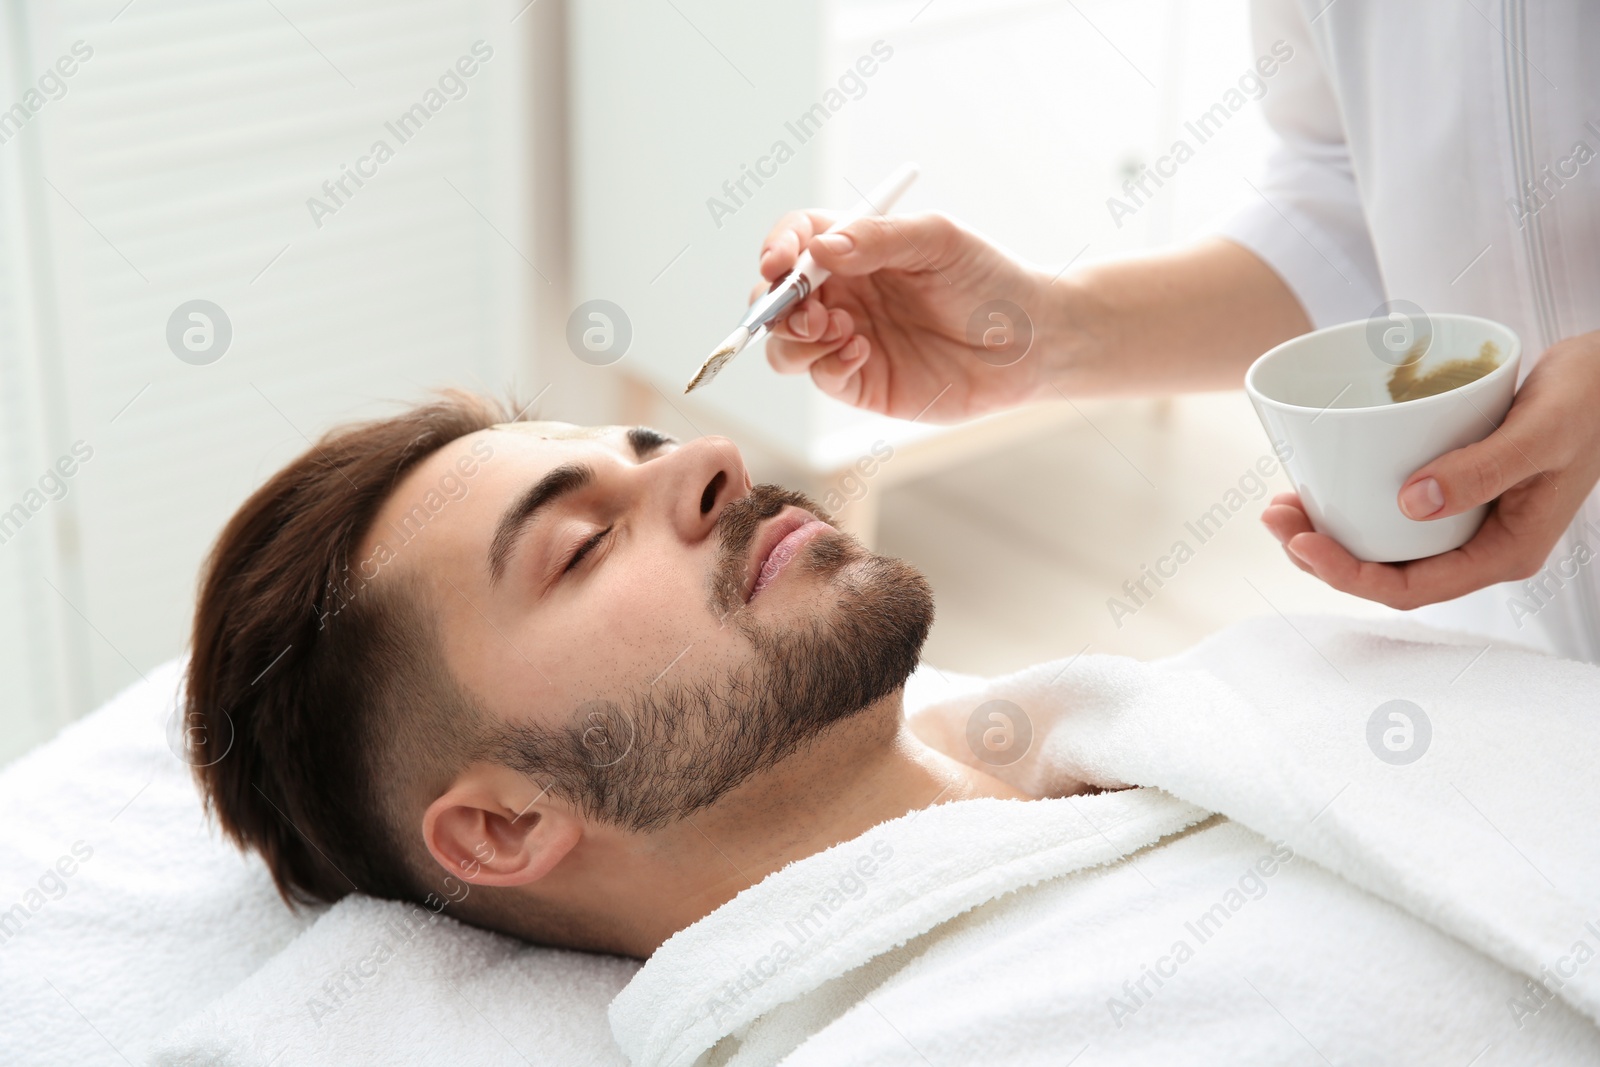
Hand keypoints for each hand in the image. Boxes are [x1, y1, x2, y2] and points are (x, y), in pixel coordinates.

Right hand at [755, 210, 1053, 422]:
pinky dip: (828, 365)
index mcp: (855, 250)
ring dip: (794, 337)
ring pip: (786, 343)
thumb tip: (820, 249)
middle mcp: (843, 294)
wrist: (1031, 341)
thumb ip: (879, 239)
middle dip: (775, 303)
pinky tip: (862, 352)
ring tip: (838, 330)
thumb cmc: (989, 280)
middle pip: (776, 297)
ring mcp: (848, 340)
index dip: (777, 249)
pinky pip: (821, 376)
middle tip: (809, 309)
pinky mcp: (862, 383)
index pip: (795, 242)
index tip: (779, 262)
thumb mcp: (938, 241)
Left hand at [1260, 331, 1599, 608]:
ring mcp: (1467, 517)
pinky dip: (1352, 498)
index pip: (1413, 589)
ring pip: (1384, 542)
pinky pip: (1393, 507)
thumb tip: (1412, 503)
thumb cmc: (1595, 399)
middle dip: (1323, 553)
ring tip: (1281, 502)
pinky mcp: (1455, 486)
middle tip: (1273, 515)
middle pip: (1387, 571)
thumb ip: (1484, 469)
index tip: (1302, 541)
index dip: (1349, 575)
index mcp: (1504, 552)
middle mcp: (1480, 543)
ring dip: (1329, 529)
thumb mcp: (1542, 431)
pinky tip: (1320, 479)